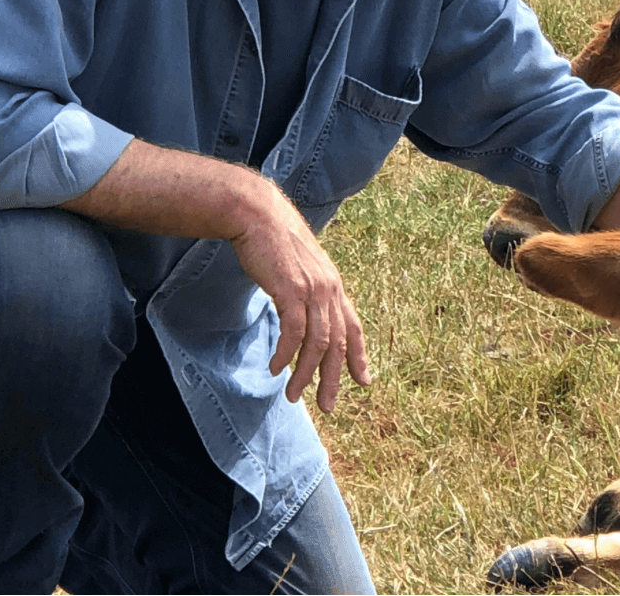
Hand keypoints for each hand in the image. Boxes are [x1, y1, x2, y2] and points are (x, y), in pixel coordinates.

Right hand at [59, 140, 372, 411]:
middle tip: (328, 405)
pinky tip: (276, 370)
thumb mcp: (297, 268)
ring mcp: (313, 289)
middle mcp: (330, 289)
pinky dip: (287, 355)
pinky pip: (294, 333)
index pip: (353, 326)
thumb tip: (301, 310)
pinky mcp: (291, 289)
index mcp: (333, 285)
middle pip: (338, 343)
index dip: (359, 355)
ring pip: (318, 344)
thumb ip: (305, 290)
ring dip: (305, 374)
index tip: (363, 380)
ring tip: (293, 396)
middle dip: (334, 378)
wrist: (256, 213)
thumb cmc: (271, 241)